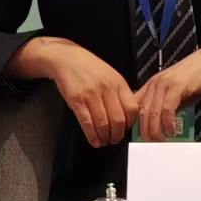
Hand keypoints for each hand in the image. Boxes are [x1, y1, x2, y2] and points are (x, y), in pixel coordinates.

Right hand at [9, 36, 135, 147]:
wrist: (68, 59)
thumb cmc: (89, 68)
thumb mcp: (111, 75)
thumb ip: (120, 92)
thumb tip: (129, 113)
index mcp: (118, 83)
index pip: (132, 109)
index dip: (130, 124)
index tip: (126, 130)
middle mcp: (106, 88)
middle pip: (118, 120)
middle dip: (117, 135)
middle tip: (114, 139)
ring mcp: (91, 94)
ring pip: (103, 124)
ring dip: (104, 137)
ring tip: (103, 141)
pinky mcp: (77, 100)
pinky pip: (87, 122)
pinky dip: (91, 135)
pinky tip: (93, 140)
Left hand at [132, 40, 200, 142]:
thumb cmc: (197, 78)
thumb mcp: (177, 94)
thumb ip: (166, 107)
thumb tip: (160, 127)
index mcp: (152, 86)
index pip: (135, 107)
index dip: (136, 125)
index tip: (142, 138)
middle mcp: (154, 84)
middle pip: (142, 113)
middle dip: (146, 133)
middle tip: (153, 144)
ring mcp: (164, 84)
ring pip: (152, 113)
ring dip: (156, 131)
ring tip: (162, 140)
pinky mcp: (176, 86)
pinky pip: (166, 109)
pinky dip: (168, 123)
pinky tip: (172, 130)